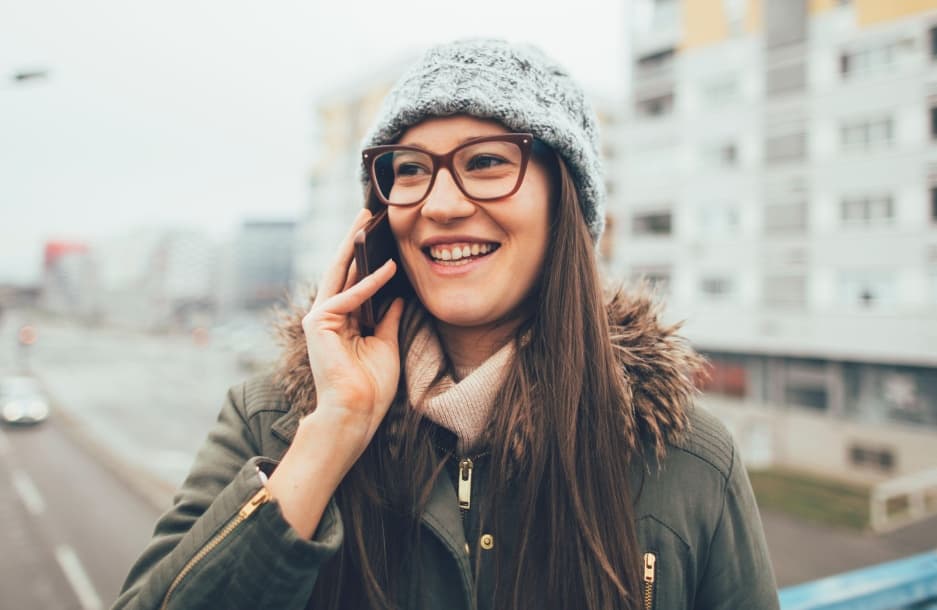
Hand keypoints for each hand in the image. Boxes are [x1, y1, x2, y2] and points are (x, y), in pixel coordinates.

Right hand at [301, 208, 404, 448]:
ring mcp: (321, 319)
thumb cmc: (371, 385)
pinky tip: (387, 268)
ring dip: (354, 246)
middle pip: (342, 269)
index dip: (365, 255)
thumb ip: (387, 317)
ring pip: (339, 273)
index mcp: (342, 320)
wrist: (357, 412)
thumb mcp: (386, 342)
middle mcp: (328, 315)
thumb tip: (398, 295)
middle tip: (367, 212)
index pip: (353, 279)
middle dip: (355, 240)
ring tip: (368, 221)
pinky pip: (348, 297)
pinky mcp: (320, 325)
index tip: (379, 231)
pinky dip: (369, 283)